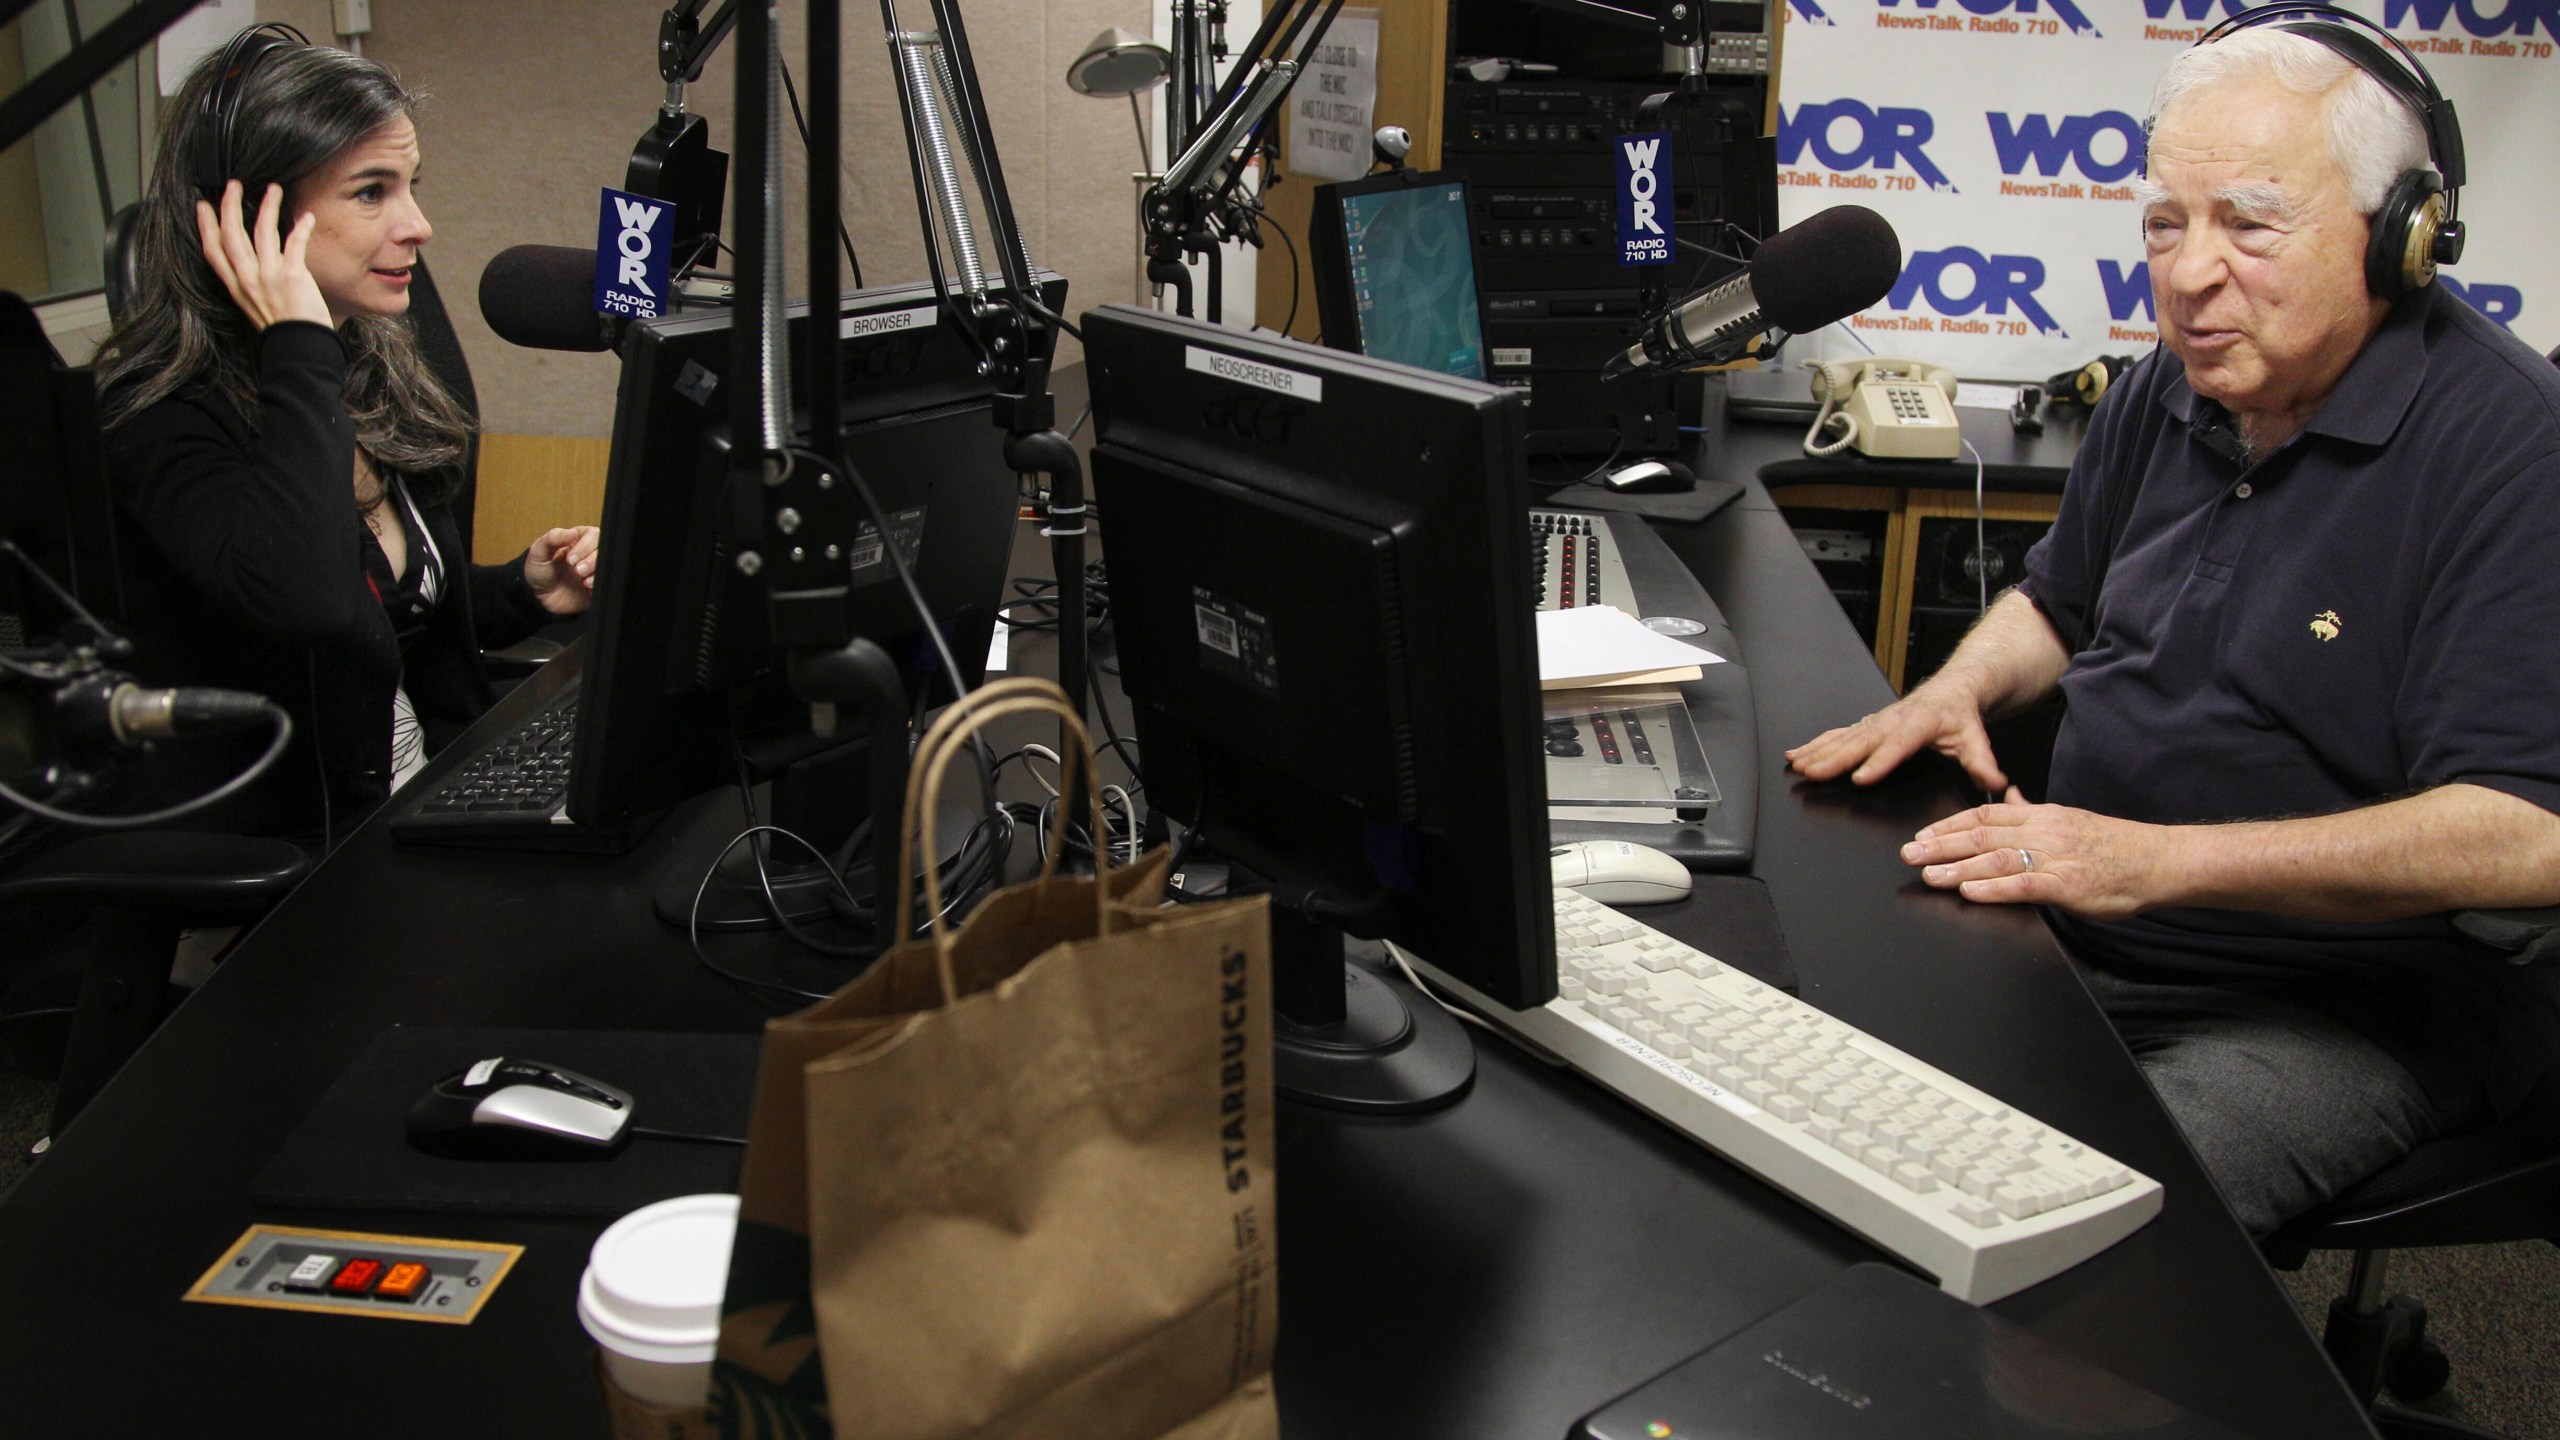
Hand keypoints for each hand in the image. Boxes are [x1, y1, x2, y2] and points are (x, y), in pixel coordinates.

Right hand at [195, 181, 330, 330]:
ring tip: (273, 189)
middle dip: (230, 205)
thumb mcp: (255, 306)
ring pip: (262, 232)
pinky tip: (306, 217)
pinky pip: (294, 244)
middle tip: (233, 185)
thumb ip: (252, 284)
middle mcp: (247, 279)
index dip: (205, 226)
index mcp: (236, 286)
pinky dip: (301, 228)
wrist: (299, 349)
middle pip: (231, 234)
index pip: (213, 250)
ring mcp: (269, 277)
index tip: (203, 206)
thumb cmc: (283, 331)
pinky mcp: (293, 277)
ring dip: (268, 206)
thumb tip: (257, 263)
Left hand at [524, 526, 599, 615]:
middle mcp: (590, 553)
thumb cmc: (539, 570)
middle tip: (577, 570)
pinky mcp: (598, 585)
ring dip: (596, 571)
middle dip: (592, 560)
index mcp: (578, 540)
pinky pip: (607, 581)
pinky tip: (587, 587)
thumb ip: (553, 538)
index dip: (585, 545)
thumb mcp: (538, 552)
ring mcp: (595, 569)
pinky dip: (599, 583)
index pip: (593, 535)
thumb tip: (571, 532)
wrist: (539, 598)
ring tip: (582, 580)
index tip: (570, 559)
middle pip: (604, 549)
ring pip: (608, 564)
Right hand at [1785, 676, 2008, 792]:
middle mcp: (1892, 720)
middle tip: (1812, 772)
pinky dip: (1815, 743)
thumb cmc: (1961, 715)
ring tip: (1797, 764)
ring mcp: (1876, 721)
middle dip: (1833, 758)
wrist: (1954, 688)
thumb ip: (1983, 764)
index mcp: (1919, 723)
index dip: (1878, 762)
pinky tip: (1796, 754)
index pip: (1896, 744)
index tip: (1860, 778)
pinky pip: (1837, 734)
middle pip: (1859, 741)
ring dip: (1817, 751)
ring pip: (1842, 737)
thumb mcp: (1976, 738)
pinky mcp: (1867, 725)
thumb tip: (1996, 784)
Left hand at [1900, 787, 2178, 920]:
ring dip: (1957, 867)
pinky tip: (1970, 891)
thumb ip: (2035, 812)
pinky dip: (1993, 887)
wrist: (2159, 861)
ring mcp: (2056, 857)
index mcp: (2043, 815)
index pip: (1986, 813)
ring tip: (1929, 874)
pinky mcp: (2068, 885)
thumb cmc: (2115, 846)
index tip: (1922, 834)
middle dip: (1941, 845)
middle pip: (1982, 834)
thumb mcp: (2070, 819)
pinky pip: (2023, 884)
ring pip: (1996, 858)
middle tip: (1909, 854)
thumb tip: (2008, 796)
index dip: (1949, 824)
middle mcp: (2044, 831)